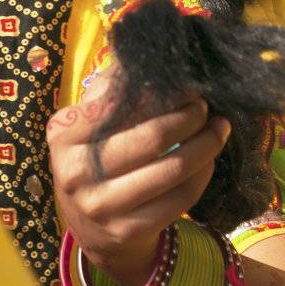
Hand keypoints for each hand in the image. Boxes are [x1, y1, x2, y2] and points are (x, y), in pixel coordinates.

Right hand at [47, 68, 230, 285]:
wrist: (92, 230)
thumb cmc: (96, 160)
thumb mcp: (89, 124)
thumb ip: (113, 88)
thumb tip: (150, 55)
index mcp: (65, 133)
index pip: (122, 104)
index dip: (163, 92)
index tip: (188, 84)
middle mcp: (77, 171)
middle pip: (153, 137)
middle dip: (191, 117)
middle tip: (207, 107)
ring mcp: (101, 205)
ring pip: (173, 168)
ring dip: (206, 145)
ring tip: (219, 129)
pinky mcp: (128, 230)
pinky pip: (181, 197)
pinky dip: (202, 175)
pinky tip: (208, 161)